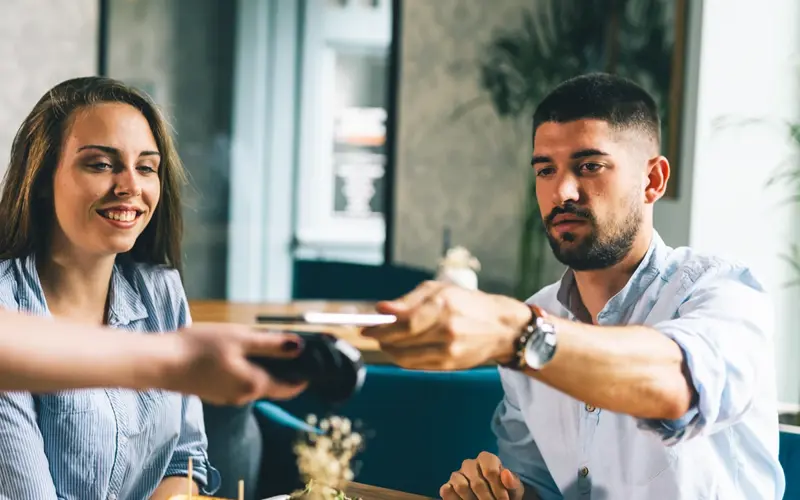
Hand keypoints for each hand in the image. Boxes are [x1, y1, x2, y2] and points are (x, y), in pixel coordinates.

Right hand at [162, 323, 307, 404]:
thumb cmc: (200, 348)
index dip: (304, 376)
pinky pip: (238, 382)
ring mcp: (227, 397)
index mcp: (255, 385)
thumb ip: (272, 345)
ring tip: (257, 343)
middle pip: (273, 384)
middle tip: (284, 344)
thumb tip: (299, 348)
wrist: (161, 363)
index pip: (291, 387)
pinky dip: (244, 369)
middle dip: (282, 367)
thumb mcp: (241, 339)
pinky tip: (233, 353)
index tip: (311, 361)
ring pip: (254, 382)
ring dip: (261, 366)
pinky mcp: (214, 392)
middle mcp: (243, 397)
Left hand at [362, 281, 530, 370]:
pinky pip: (416, 365)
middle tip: (372, 334)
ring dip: (390, 350)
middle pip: (402, 341)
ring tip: (386, 341)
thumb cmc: (468, 303)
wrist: (501, 328)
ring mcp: (449, 351)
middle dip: (381, 339)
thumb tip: (381, 309)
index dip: (380, 328)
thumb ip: (408, 301)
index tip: (366, 328)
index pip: (404, 323)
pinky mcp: (450, 366)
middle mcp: (447, 330)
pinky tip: (401, 349)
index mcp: (443, 307)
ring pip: (406, 357)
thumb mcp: (439, 290)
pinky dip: (403, 358)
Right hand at [440, 452, 524, 499]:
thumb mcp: (514, 489)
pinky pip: (446, 490)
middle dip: (487, 499)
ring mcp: (457, 475)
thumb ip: (512, 482)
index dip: (498, 489)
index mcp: (486, 459)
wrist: (496, 499)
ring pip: (460, 486)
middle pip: (477, 482)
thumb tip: (506, 474)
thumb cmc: (506, 492)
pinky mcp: (448, 486)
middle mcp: (469, 464)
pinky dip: (454, 498)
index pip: (490, 471)